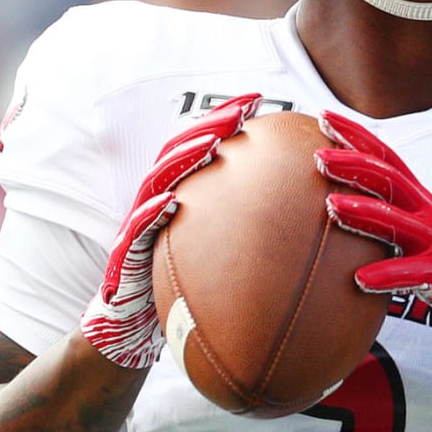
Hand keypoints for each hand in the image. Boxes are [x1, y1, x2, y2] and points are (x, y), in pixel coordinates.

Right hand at [81, 93, 260, 368]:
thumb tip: (308, 229)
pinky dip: (150, 213)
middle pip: (183, 151)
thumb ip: (249, 237)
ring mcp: (139, 223)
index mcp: (182, 195)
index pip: (205, 148)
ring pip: (158, 179)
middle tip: (242, 109)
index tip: (260, 103)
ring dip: (183, 158)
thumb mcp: (221, 260)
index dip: (227, 122)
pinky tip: (170, 201)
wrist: (130, 328)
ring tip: (210, 143)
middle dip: (211, 125)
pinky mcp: (123, 254)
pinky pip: (136, 229)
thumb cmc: (182, 293)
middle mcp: (159, 201)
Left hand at [316, 111, 431, 358]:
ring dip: (364, 212)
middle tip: (319, 156)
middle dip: (354, 165)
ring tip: (332, 206)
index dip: (357, 135)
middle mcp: (428, 213)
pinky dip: (387, 274)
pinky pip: (414, 272)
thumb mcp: (420, 230)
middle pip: (390, 180)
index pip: (386, 158)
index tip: (325, 115)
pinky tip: (361, 278)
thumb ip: (389, 214)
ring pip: (398, 221)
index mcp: (421, 200)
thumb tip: (340, 201)